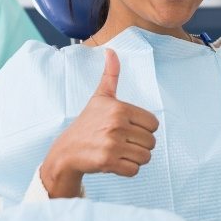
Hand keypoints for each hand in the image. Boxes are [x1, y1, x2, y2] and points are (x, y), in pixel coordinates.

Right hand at [40, 49, 159, 196]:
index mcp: (119, 108)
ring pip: (146, 157)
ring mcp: (112, 144)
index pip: (154, 124)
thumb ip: (111, 75)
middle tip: (121, 142)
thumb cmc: (87, 123)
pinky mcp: (108, 162)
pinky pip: (134, 170)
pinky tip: (114, 162)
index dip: (143, 129)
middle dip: (139, 145)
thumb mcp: (100, 97)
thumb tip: (111, 51)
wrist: (66, 151)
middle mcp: (116, 125)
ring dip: (134, 158)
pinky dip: (127, 169)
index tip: (127, 128)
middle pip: (152, 142)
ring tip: (118, 151)